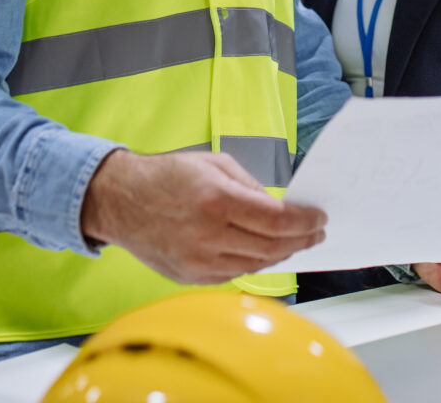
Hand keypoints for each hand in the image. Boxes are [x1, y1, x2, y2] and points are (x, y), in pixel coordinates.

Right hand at [81, 149, 326, 283]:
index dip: (304, 222)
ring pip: (256, 264)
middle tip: (316, 233)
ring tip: (296, 242)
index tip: (319, 218)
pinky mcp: (191, 276)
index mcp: (217, 201)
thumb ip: (250, 186)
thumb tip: (280, 207)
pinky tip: (266, 251)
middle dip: (300, 240)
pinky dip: (255, 263)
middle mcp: (209, 235)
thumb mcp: (214, 164)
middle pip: (271, 247)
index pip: (276, 220)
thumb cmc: (168, 176)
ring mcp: (199, 261)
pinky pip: (235, 273)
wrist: (121, 200)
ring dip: (282, 254)